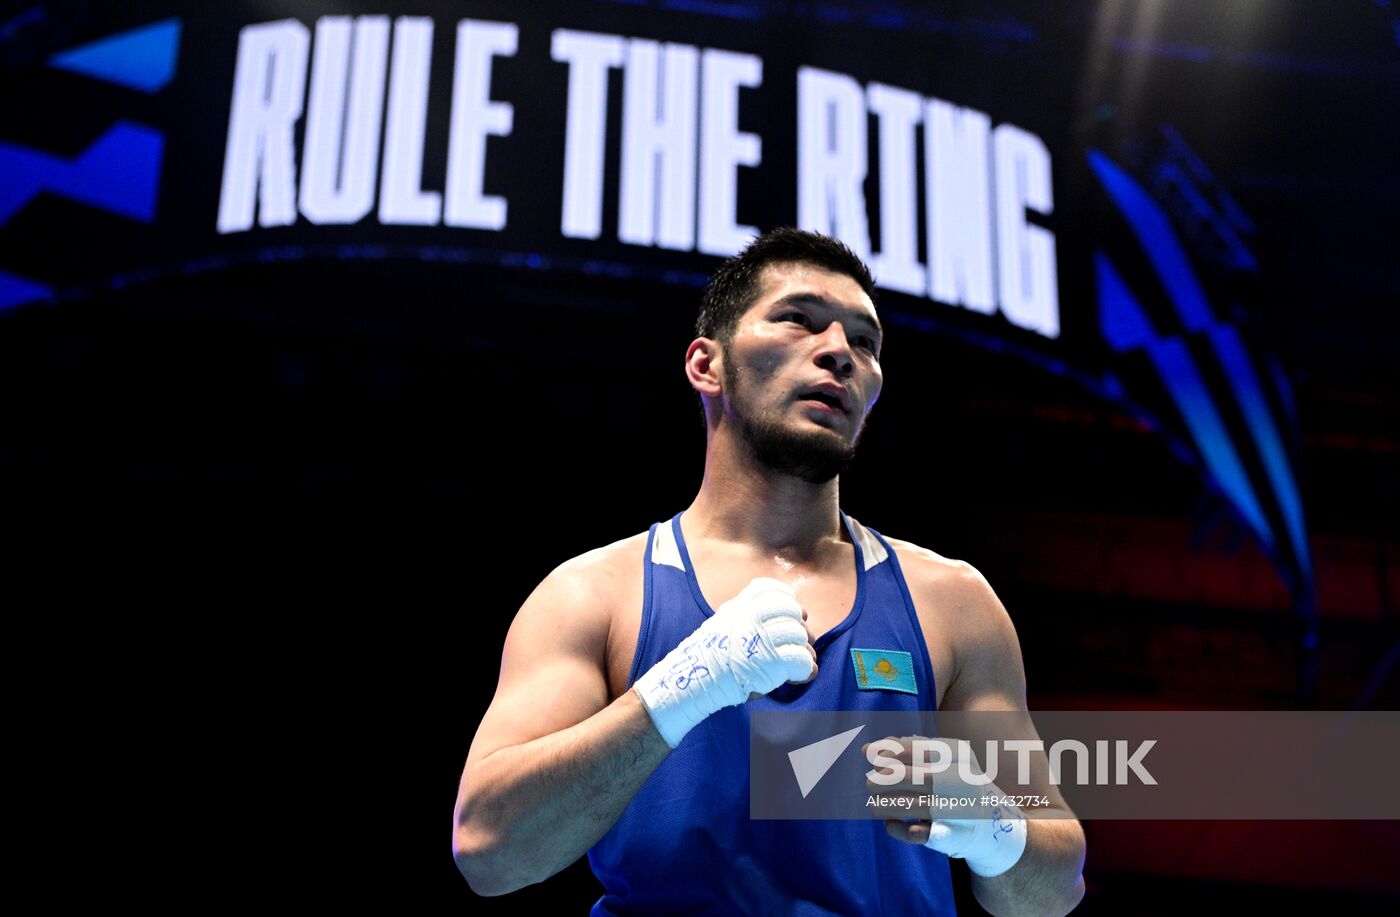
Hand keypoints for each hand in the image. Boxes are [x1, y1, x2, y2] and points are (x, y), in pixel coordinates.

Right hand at [636, 577, 817, 747]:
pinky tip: (799, 675)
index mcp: (738, 606)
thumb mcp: (724, 623)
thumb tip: (793, 621)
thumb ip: (749, 616)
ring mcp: (760, 638)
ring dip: (802, 649)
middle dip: (799, 626)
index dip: (786, 598)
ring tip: (797, 660)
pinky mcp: (771, 662)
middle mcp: (750, 617)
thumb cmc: (710, 659)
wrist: (692, 682)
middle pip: (790, 611)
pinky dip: (805, 668)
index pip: (770, 589)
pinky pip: (801, 659)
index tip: (791, 612)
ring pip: (798, 634)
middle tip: (797, 641)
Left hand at [864, 736, 1027, 877]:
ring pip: (919, 807)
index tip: (869, 755)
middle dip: (888, 780)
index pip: (924, 749)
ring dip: (888, 805)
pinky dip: (901, 830)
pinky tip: (890, 824)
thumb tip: (868, 749)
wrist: (990, 822)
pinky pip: (923, 835)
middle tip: (869, 783)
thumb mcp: (937, 759)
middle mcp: (966, 782)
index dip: (893, 751)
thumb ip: (904, 750)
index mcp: (962, 756)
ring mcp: (963, 810)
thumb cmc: (953, 782)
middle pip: (922, 779)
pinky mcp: (956, 837)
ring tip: (873, 804)